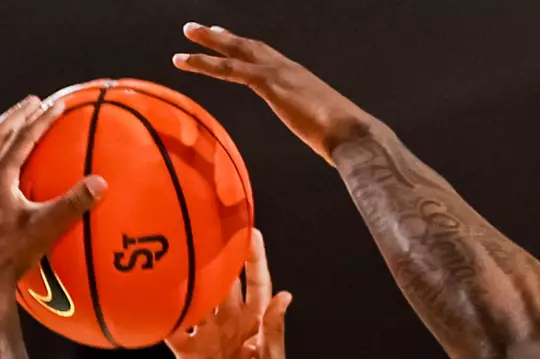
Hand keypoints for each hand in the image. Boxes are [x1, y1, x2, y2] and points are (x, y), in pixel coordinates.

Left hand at [0, 96, 106, 319]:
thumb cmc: (13, 256)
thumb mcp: (47, 229)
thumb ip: (73, 204)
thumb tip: (101, 183)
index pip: (22, 138)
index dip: (42, 119)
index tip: (58, 102)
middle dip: (16, 116)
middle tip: (33, 102)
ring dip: (3, 135)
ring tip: (16, 128)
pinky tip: (4, 171)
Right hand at [167, 229, 291, 358]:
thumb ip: (271, 330)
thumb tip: (284, 296)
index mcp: (255, 324)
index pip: (257, 283)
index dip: (254, 258)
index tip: (250, 230)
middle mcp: (230, 324)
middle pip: (222, 284)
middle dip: (214, 257)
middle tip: (201, 225)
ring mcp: (207, 336)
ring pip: (194, 300)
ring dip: (184, 280)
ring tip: (169, 251)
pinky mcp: (187, 354)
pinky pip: (173, 329)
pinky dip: (162, 315)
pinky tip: (146, 296)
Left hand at [173, 25, 370, 161]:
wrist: (354, 135)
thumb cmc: (346, 141)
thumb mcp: (328, 133)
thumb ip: (322, 132)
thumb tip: (332, 146)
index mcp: (301, 80)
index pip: (269, 59)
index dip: (247, 50)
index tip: (230, 41)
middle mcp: (289, 69)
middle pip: (250, 47)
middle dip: (224, 38)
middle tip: (201, 30)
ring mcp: (279, 73)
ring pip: (236, 51)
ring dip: (208, 42)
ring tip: (187, 33)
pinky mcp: (269, 83)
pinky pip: (229, 69)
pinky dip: (204, 63)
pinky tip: (185, 61)